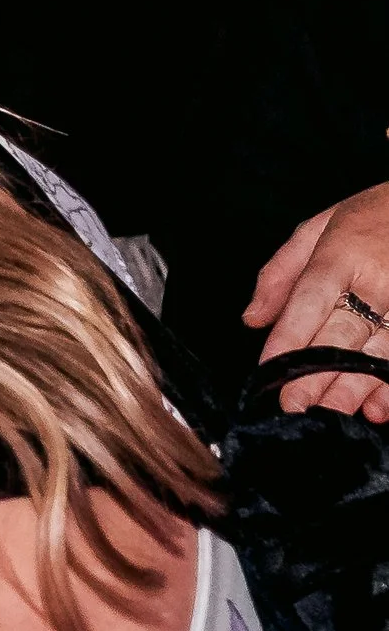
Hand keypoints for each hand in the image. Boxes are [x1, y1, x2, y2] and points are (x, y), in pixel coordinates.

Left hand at [246, 183, 388, 420]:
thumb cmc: (370, 216)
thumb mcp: (319, 227)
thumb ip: (282, 272)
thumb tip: (253, 318)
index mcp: (342, 254)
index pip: (308, 302)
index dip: (288, 338)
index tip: (268, 369)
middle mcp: (376, 283)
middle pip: (341, 336)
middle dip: (315, 376)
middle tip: (293, 406)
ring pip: (376, 356)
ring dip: (352, 390)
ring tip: (330, 414)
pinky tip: (378, 409)